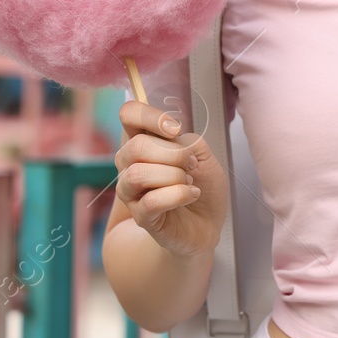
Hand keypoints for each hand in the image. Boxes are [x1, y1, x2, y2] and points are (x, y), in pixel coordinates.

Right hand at [113, 99, 229, 260]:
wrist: (208, 223)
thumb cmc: (202, 185)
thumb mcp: (202, 155)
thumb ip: (186, 141)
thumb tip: (172, 141)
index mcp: (143, 141)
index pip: (128, 115)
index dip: (149, 116)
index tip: (175, 129)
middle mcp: (130, 164)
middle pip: (136, 146)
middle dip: (174, 153)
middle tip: (192, 165)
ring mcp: (132, 192)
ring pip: (138, 174)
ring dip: (174, 175)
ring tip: (190, 181)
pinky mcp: (141, 217)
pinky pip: (151, 201)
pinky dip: (179, 195)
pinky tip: (192, 194)